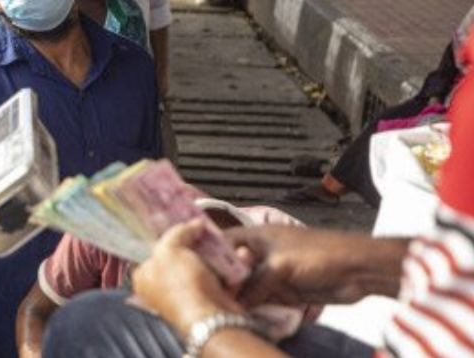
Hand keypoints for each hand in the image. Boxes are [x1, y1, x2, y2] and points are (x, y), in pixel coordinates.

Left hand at [133, 219, 243, 336]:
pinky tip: (242, 255)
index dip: (169, 237)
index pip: (153, 252)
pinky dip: (233, 269)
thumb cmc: (181, 284)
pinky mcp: (212, 303)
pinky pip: (223, 280)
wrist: (211, 318)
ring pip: (205, 268)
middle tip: (207, 231)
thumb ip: (178, 233)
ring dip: (219, 255)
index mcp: (144, 278)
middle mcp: (163, 289)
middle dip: (197, 244)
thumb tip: (195, 224)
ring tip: (226, 242)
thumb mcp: (170, 250)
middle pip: (181, 258)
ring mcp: (189, 297)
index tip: (184, 225)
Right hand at [226, 226, 398, 307]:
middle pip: (233, 269)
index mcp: (257, 236)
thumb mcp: (280, 266)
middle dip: (224, 283)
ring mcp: (273, 273)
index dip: (209, 255)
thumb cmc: (320, 254)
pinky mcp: (285, 290)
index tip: (194, 271)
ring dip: (240, 299)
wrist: (358, 270)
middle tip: (209, 298)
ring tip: (225, 310)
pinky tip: (247, 317)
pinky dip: (257, 309)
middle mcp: (262, 254)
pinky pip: (263, 300)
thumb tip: (234, 302)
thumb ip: (254, 283)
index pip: (223, 242)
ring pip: (247, 287)